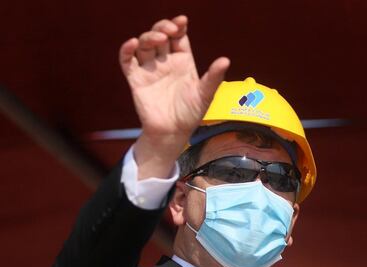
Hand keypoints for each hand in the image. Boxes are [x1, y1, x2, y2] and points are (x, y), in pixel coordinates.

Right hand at [119, 15, 229, 178]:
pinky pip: (126, 60)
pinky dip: (126, 50)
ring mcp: (149, 69)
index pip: (179, 37)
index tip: (182, 21)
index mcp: (183, 61)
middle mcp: (165, 62)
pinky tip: (132, 43)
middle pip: (160, 35)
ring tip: (159, 39)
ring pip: (144, 44)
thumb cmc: (191, 114)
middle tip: (169, 31)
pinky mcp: (135, 78)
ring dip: (149, 37)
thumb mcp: (205, 94)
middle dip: (163, 28)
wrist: (173, 132)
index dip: (178, 26)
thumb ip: (213, 77)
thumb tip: (225, 60)